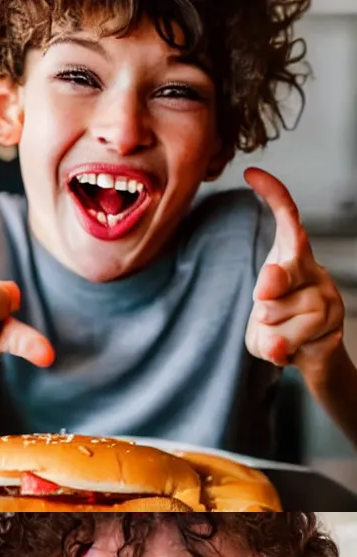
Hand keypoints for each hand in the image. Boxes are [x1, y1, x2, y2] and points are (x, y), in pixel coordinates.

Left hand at [244, 169, 345, 378]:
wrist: (310, 356)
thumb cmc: (280, 327)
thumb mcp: (259, 318)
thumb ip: (262, 312)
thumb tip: (270, 307)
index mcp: (293, 259)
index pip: (288, 220)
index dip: (274, 196)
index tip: (251, 174)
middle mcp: (313, 271)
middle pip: (285, 268)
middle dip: (271, 283)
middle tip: (263, 294)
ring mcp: (326, 296)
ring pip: (278, 314)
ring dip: (267, 333)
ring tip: (279, 334)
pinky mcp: (331, 324)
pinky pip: (288, 339)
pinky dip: (275, 349)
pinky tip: (281, 350)